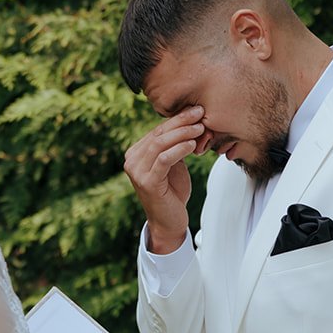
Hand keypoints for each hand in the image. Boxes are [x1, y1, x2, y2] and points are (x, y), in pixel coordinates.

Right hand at [123, 107, 203, 253]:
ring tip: (200, 128)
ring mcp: (137, 172)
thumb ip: (174, 146)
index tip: (197, 111)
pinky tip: (193, 145)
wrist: (169, 221)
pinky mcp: (147, 182)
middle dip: (181, 122)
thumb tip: (189, 121)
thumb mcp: (173, 164)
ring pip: (160, 144)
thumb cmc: (172, 192)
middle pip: (159, 134)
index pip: (157, 130)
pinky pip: (164, 159)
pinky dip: (180, 149)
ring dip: (183, 133)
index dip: (177, 119)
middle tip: (200, 114)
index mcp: (135, 153)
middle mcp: (132, 160)